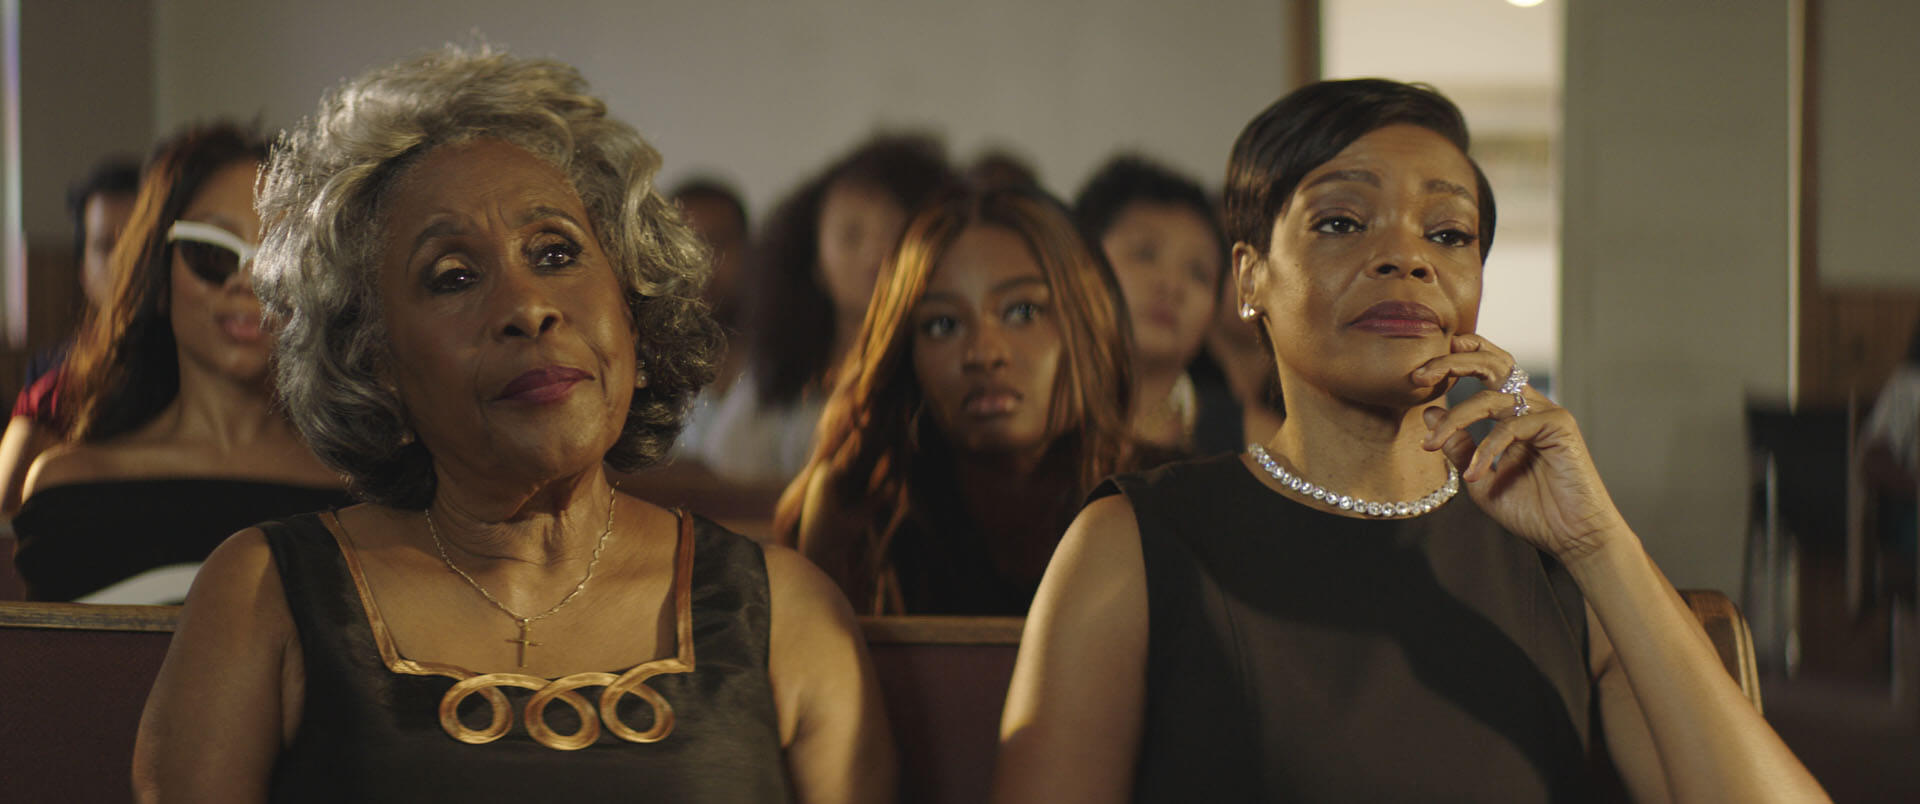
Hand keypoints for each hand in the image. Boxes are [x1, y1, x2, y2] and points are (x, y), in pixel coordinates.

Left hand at [1415, 334, 1628, 562]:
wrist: (1571, 536)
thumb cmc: (1531, 511)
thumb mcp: (1479, 478)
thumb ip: (1457, 447)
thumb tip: (1429, 411)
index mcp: (1512, 412)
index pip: (1486, 370)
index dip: (1456, 359)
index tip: (1419, 372)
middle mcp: (1530, 406)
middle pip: (1492, 364)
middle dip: (1452, 362)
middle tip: (1418, 376)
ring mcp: (1546, 413)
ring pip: (1491, 398)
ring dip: (1455, 419)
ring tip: (1431, 444)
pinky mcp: (1559, 425)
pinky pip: (1511, 427)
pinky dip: (1486, 449)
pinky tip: (1476, 475)